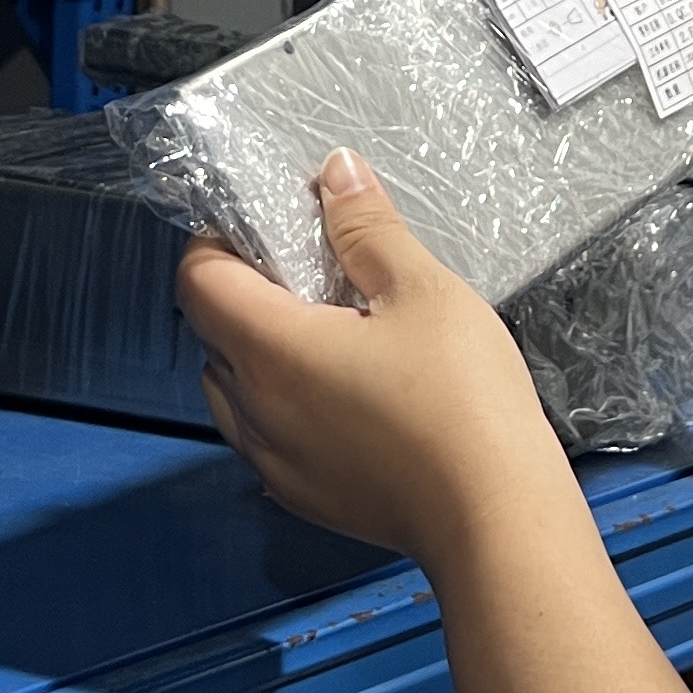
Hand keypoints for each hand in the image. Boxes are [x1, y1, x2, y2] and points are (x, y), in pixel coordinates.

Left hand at [177, 150, 581, 568]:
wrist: (495, 519)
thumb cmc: (463, 403)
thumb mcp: (423, 291)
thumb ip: (367, 229)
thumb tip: (335, 173)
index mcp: (272, 350)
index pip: (197, 281)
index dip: (217, 242)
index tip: (265, 228)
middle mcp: (255, 411)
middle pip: (210, 334)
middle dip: (244, 294)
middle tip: (310, 272)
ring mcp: (274, 463)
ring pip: (232, 392)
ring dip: (258, 354)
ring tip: (330, 335)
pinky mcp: (303, 496)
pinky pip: (265, 438)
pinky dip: (283, 407)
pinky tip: (347, 395)